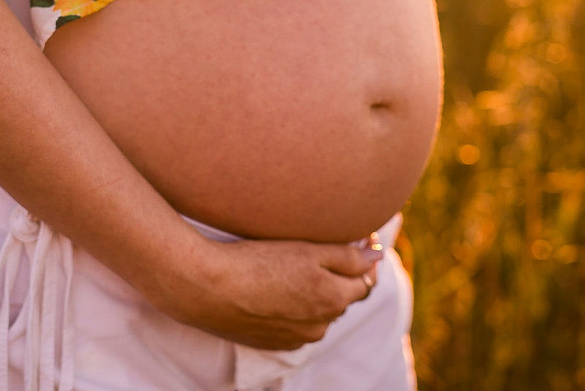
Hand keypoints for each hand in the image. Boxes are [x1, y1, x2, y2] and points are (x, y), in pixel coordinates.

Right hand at [150, 234, 382, 350]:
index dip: (361, 261)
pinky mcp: (272, 342)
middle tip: (314, 251)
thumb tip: (376, 257)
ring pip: (317, 312)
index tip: (355, 243)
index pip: (363, 281)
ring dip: (313, 294)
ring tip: (288, 269)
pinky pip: (295, 324)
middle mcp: (320, 326)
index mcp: (333, 300)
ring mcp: (295, 338)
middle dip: (336, 277)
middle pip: (340, 298)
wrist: (208, 287)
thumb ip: (349, 256)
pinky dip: (292, 308)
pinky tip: (273, 289)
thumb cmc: (258, 261)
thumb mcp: (309, 250)